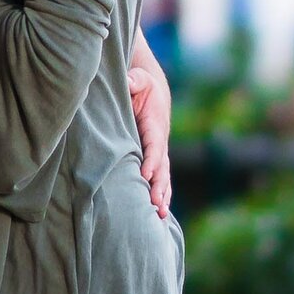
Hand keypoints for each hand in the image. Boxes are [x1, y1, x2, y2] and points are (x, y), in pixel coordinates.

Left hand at [129, 39, 173, 218]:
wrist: (154, 94)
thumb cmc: (142, 86)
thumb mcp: (139, 79)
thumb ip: (134, 80)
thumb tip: (129, 82)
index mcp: (156, 124)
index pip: (154, 145)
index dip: (151, 159)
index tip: (146, 174)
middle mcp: (161, 142)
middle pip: (162, 167)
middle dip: (159, 185)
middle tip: (154, 202)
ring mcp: (160, 153)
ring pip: (163, 177)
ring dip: (162, 195)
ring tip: (159, 214)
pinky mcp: (155, 160)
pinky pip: (160, 180)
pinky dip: (162, 196)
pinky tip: (158, 214)